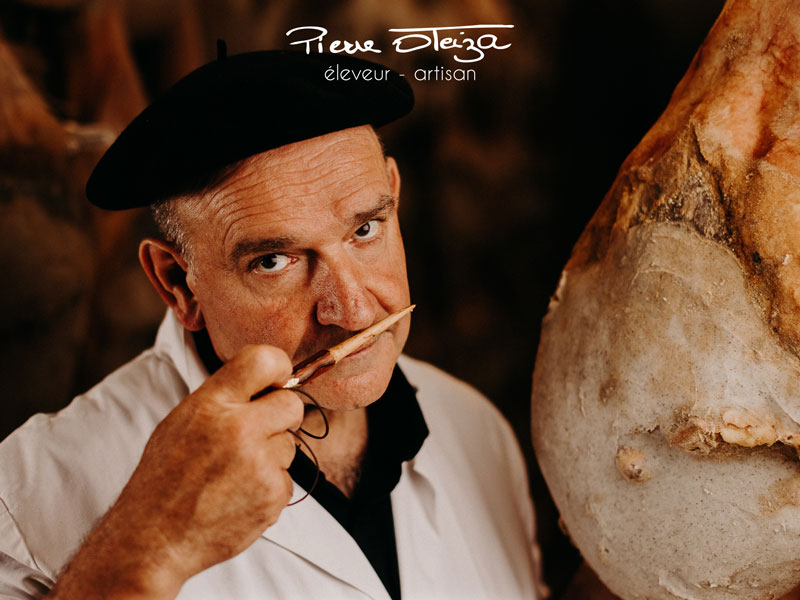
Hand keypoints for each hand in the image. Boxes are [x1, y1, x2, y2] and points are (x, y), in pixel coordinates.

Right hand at [49, 345, 303, 598]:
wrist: (153, 538)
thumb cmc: (165, 477)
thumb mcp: (182, 420)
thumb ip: (224, 398)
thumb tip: (266, 384)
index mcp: (211, 404)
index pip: (263, 360)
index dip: (278, 367)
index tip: (276, 381)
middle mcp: (239, 428)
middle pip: (292, 404)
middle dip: (281, 416)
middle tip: (257, 432)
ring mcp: (259, 464)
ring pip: (290, 445)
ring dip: (271, 456)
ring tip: (234, 473)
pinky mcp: (272, 495)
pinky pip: (287, 478)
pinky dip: (269, 487)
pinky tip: (239, 495)